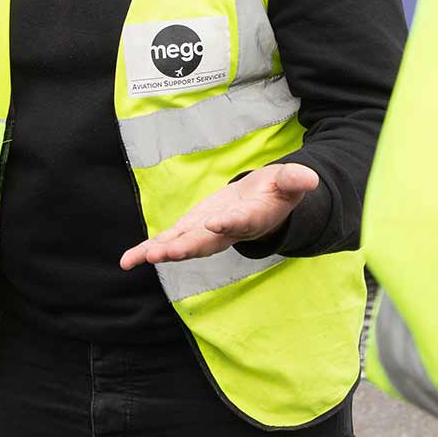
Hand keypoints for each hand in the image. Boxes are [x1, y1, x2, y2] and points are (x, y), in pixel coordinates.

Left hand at [118, 162, 319, 269]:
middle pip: (206, 242)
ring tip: (141, 258)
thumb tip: (309, 177)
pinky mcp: (191, 230)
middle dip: (186, 247)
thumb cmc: (277, 192)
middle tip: (165, 253)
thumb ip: (295, 181)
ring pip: (183, 245)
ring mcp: (206, 232)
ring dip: (162, 252)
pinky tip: (128, 260)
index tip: (217, 222)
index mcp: (251, 219)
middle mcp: (226, 231)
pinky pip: (168, 241)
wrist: (264, 204)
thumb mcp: (288, 183)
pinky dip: (148, 251)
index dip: (229, 223)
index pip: (241, 222)